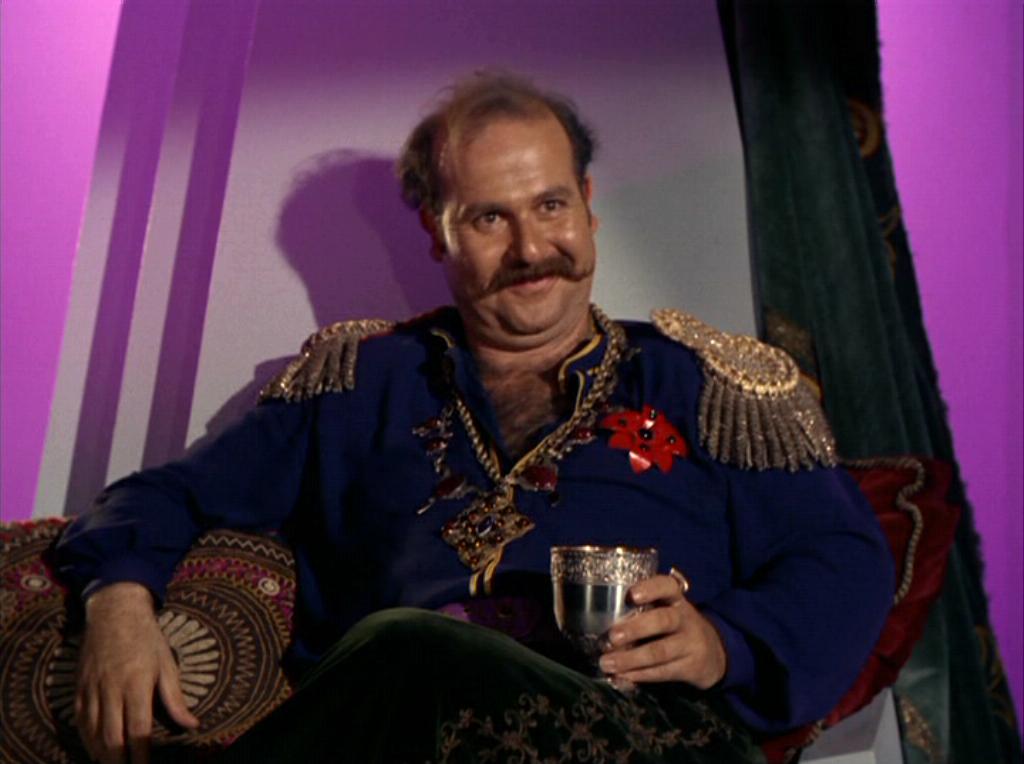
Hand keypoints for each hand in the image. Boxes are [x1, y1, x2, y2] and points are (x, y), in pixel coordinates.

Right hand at [75, 582, 198, 763]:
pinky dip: (87, 740)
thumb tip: (192, 724)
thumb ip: (176, 698)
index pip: (138, 729)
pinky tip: (97, 750)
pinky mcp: (79, 688)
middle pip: (111, 738)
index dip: (141, 755)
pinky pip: (80, 721)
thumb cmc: (146, 638)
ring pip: (93, 734)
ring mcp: (92, 689)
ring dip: (102, 755)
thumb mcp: (167, 663)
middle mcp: (112, 688)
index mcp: (137, 682)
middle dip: (119, 761)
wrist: (114, 612)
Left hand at [598, 574, 726, 688]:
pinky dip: (640, 676)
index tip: (631, 595)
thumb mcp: (666, 610)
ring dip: (631, 659)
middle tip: (612, 637)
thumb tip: (599, 623)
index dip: (650, 588)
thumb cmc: (674, 626)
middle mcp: (685, 618)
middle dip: (636, 629)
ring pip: (660, 651)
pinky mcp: (690, 667)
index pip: (666, 586)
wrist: (713, 652)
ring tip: (606, 663)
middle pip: (663, 620)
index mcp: (676, 599)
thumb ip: (642, 611)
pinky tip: (622, 677)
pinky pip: (663, 672)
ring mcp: (690, 644)